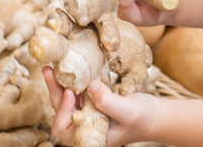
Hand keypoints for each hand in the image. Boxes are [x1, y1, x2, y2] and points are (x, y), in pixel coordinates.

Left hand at [43, 67, 159, 146]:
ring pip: (67, 101)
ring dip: (60, 85)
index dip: (63, 111)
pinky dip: (73, 82)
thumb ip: (108, 102)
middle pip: (61, 113)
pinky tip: (71, 68)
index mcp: (89, 136)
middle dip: (54, 92)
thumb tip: (90, 86)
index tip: (70, 92)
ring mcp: (87, 116)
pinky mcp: (93, 104)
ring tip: (52, 67)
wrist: (154, 115)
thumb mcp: (127, 111)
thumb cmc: (143, 118)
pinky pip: (77, 94)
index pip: (64, 128)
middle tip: (48, 70)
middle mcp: (84, 127)